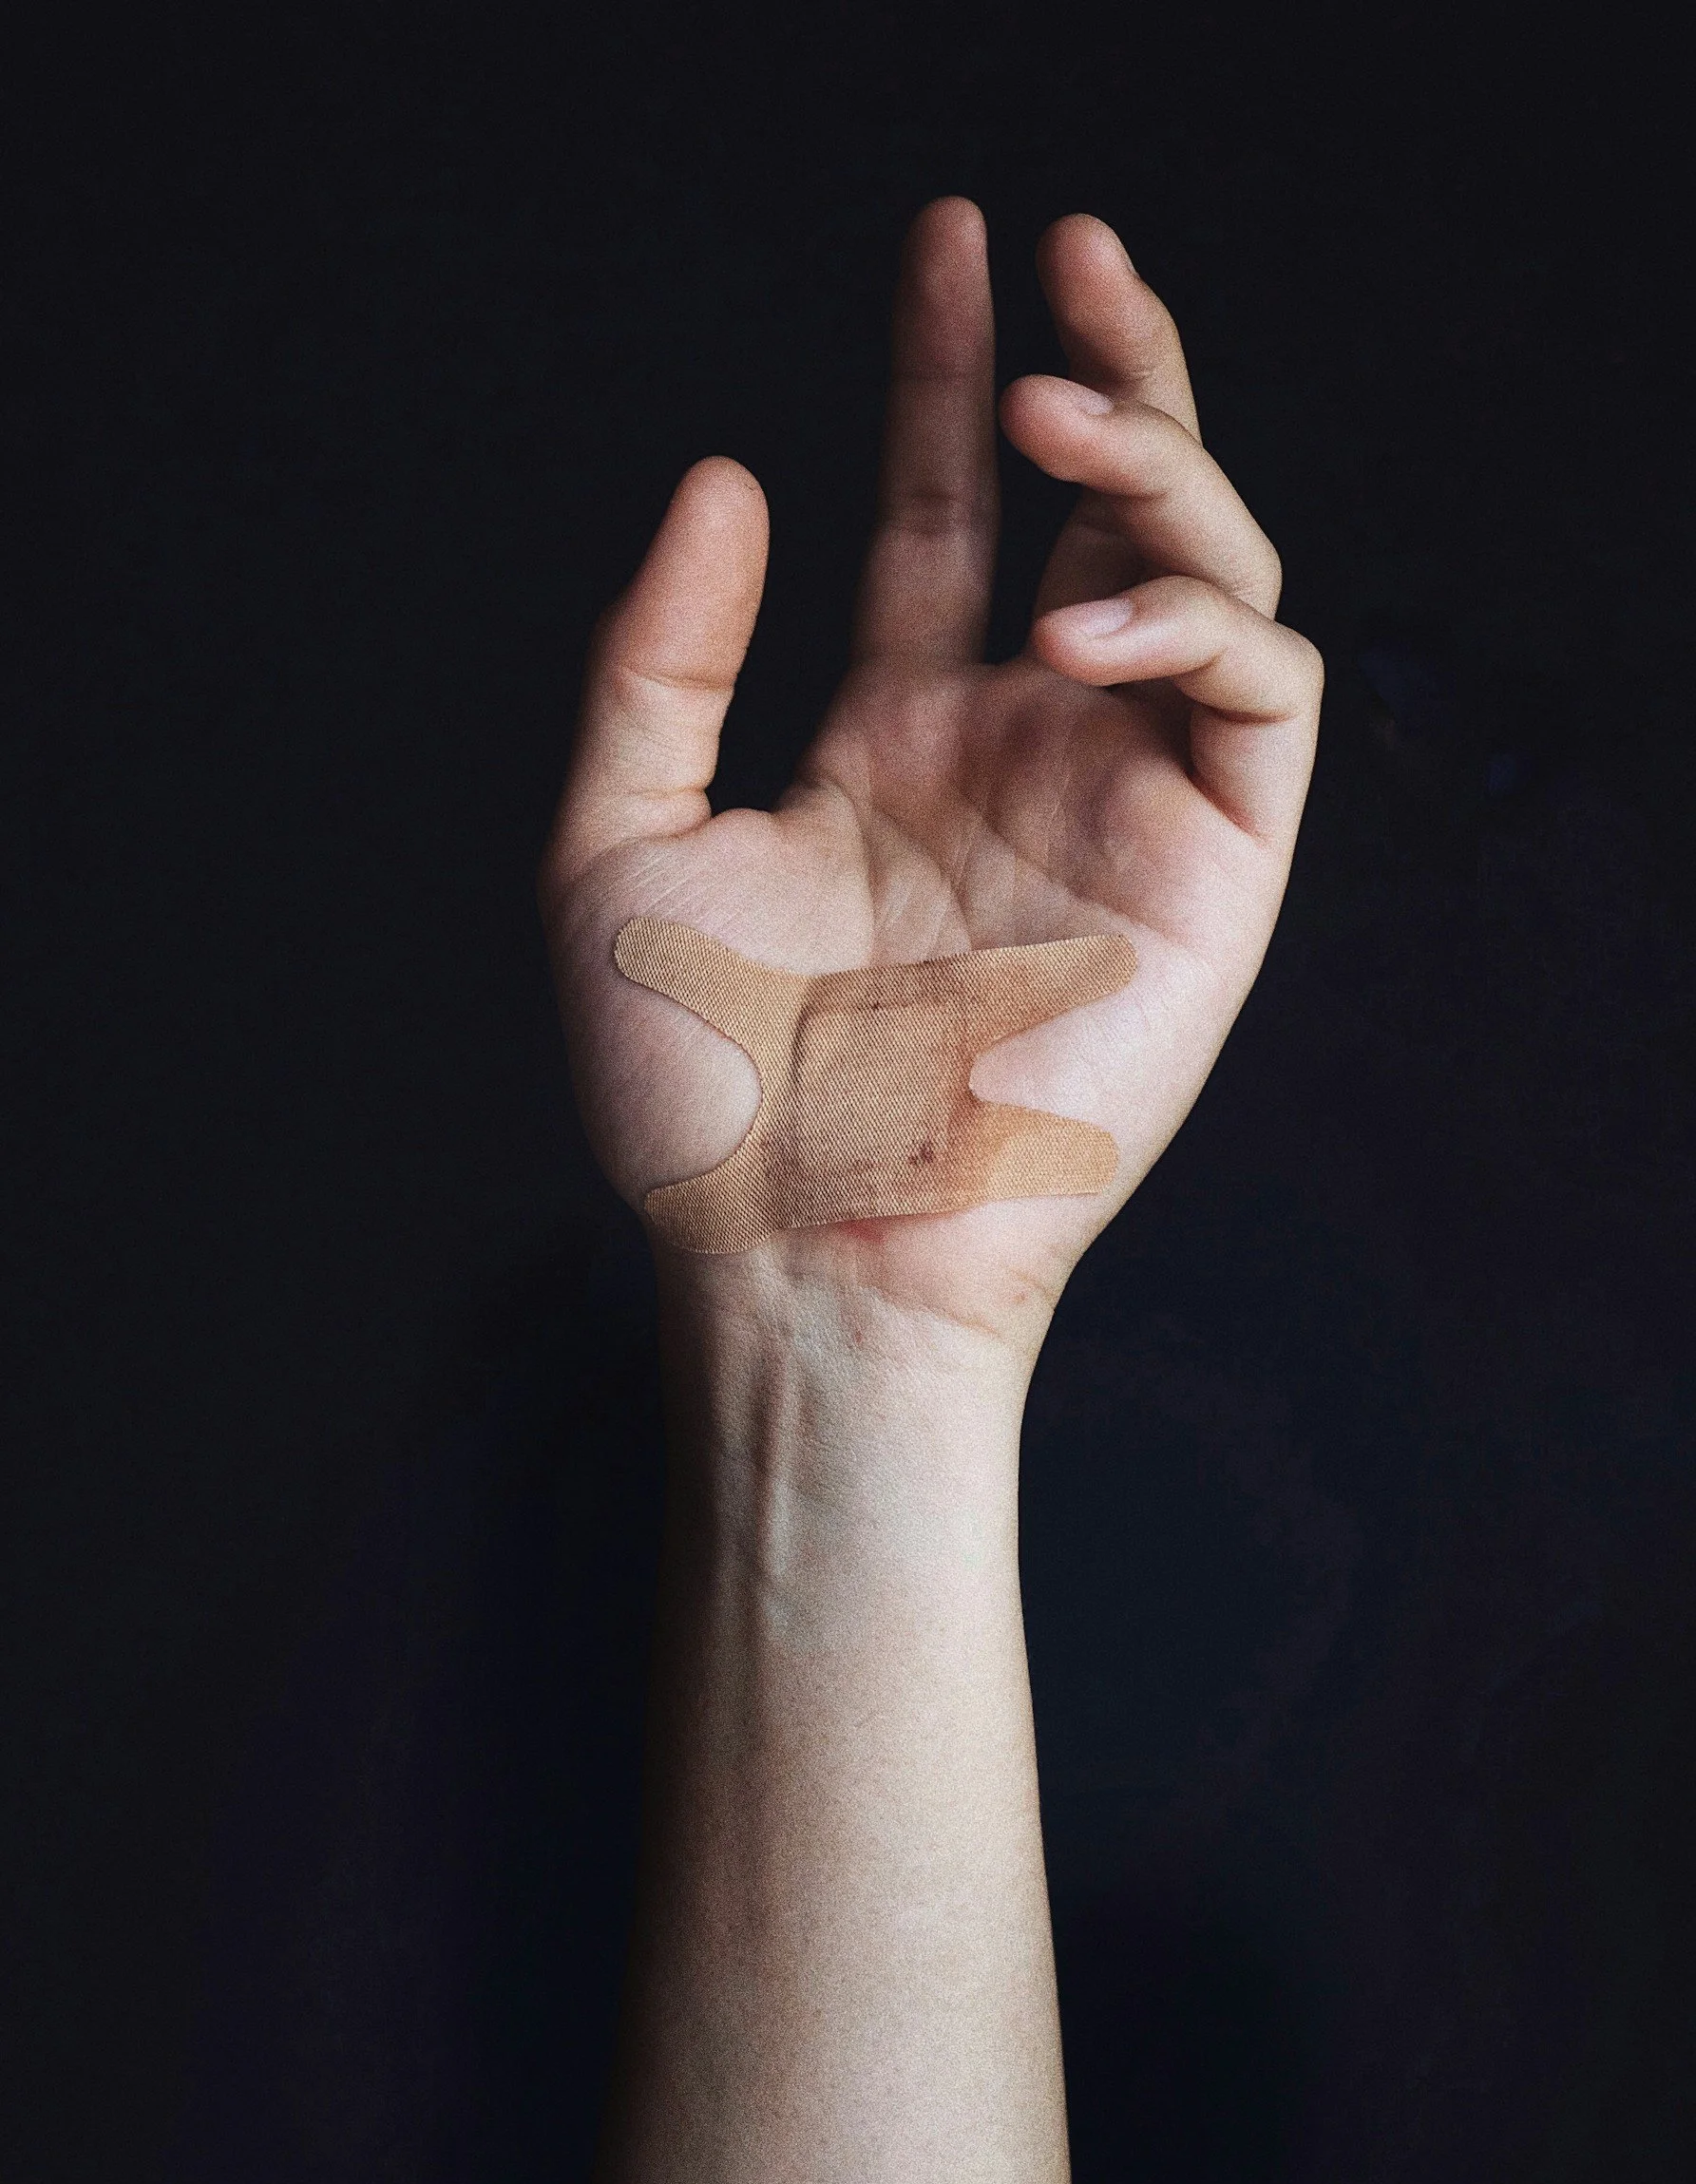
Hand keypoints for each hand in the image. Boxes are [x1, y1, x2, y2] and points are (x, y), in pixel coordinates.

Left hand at [539, 199, 1321, 1353]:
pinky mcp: (1215, 874)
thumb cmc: (698, 1091)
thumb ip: (660, 659)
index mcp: (897, 737)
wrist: (796, 1252)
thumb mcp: (616, 843)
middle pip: (1106, 513)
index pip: (942, 517)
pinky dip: (1199, 622)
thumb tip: (724, 473)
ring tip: (1060, 414)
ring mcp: (1123, 804)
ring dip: (1158, 462)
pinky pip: (1261, 696)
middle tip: (1076, 255)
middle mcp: (1022, 751)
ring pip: (1209, 572)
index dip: (945, 374)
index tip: (954, 242)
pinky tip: (1084, 627)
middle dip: (1109, 372)